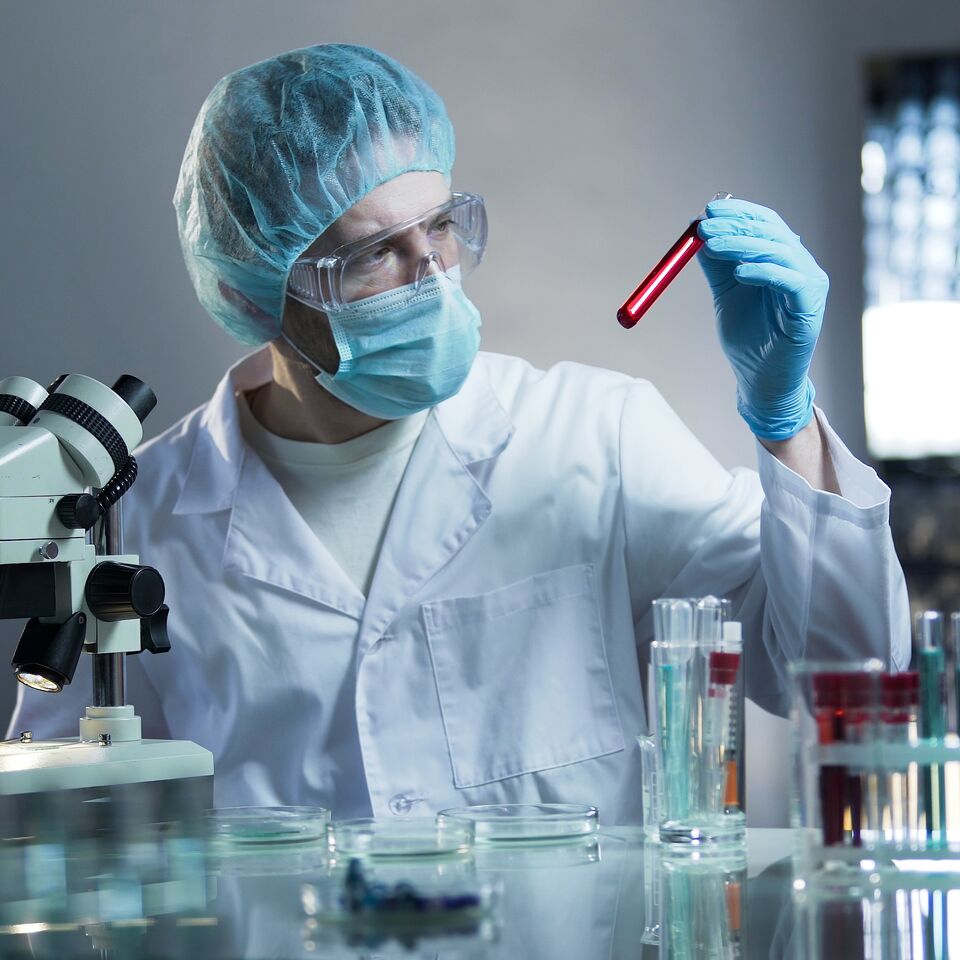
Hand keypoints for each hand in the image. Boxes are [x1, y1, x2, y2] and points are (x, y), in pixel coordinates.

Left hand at [696, 198, 827, 440]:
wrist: (759, 380)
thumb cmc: (747, 338)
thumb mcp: (725, 294)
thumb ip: (716, 264)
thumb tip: (697, 230)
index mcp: (782, 259)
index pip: (765, 223)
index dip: (739, 213)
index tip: (708, 211)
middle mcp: (800, 266)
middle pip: (772, 231)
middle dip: (736, 225)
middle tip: (705, 226)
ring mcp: (809, 285)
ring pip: (779, 251)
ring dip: (742, 244)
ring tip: (712, 245)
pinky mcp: (811, 307)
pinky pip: (790, 280)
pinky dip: (764, 272)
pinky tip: (740, 273)